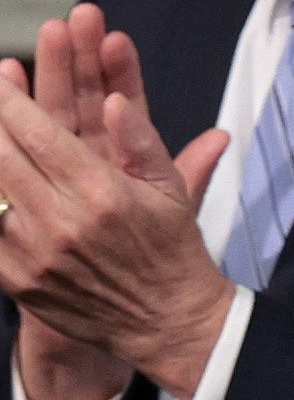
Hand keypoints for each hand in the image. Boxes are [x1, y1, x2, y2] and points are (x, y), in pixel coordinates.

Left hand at [0, 5, 233, 399]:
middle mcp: (62, 221)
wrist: (166, 323)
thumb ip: (140, 140)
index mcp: (102, 192)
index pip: (38, 132)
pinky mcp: (15, 279)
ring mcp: (33, 253)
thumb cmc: (170, 249)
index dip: (11, 100)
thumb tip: (114, 100)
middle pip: (1, 154)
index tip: (0, 77)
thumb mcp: (170, 189)